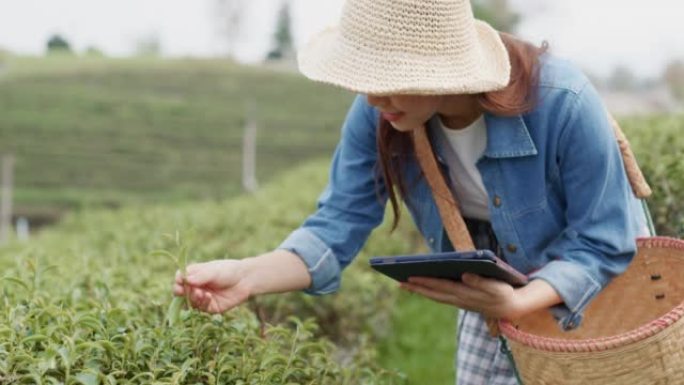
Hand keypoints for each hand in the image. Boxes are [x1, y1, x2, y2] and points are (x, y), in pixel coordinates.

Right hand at [173, 259, 251, 313]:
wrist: (245, 280)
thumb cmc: (228, 271)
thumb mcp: (213, 271)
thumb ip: (200, 276)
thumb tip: (185, 280)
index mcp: (194, 275)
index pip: (180, 279)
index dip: (178, 281)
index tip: (179, 282)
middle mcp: (196, 287)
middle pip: (181, 292)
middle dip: (181, 292)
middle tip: (183, 290)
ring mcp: (202, 298)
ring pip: (190, 302)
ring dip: (193, 298)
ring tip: (200, 292)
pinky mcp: (210, 307)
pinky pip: (202, 308)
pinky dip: (203, 303)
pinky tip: (209, 296)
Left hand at [400, 273, 524, 318]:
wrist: (511, 308)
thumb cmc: (503, 293)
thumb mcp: (496, 287)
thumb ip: (481, 282)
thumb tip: (465, 275)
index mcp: (466, 293)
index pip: (441, 286)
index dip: (426, 282)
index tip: (411, 277)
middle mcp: (459, 299)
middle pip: (433, 293)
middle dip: (416, 287)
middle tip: (399, 282)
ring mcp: (458, 301)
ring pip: (435, 296)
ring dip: (419, 291)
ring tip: (404, 284)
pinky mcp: (460, 301)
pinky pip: (440, 297)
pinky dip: (429, 292)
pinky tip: (421, 287)